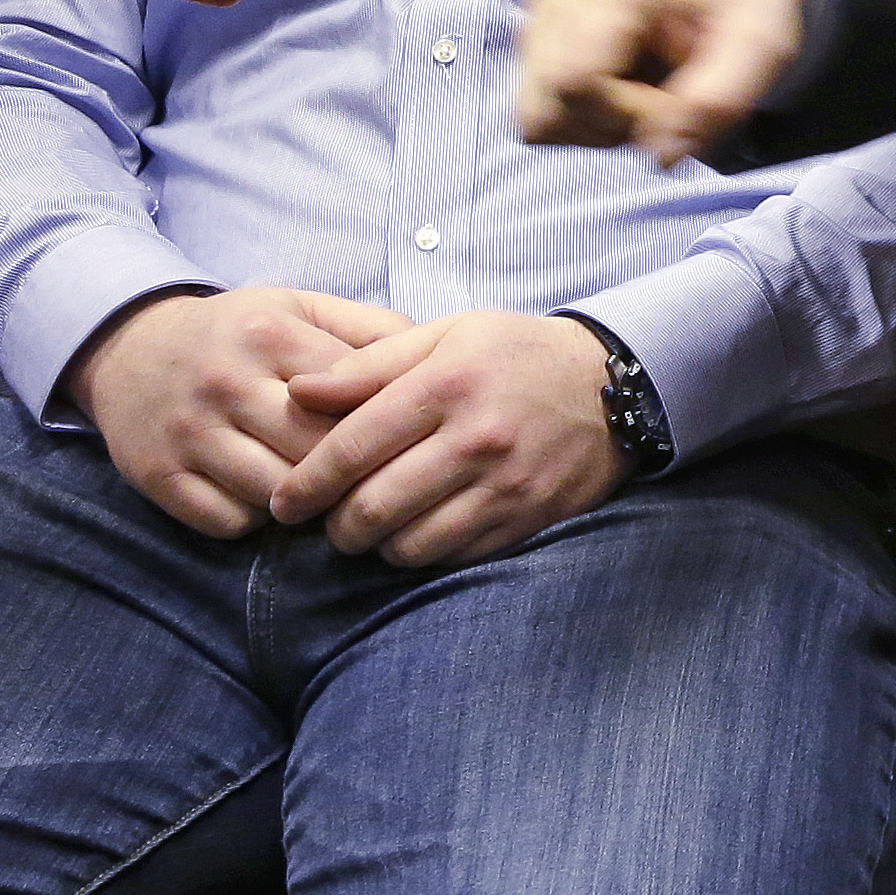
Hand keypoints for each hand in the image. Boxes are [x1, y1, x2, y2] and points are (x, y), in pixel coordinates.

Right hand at [76, 284, 410, 538]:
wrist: (127, 348)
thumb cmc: (235, 333)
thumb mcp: (298, 307)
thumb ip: (367, 329)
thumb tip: (434, 362)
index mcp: (268, 334)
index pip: (348, 397)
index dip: (383, 426)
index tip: (405, 444)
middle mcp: (225, 382)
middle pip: (315, 451)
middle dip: (351, 475)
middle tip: (376, 486)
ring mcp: (187, 432)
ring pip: (273, 494)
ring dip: (306, 505)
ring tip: (327, 500)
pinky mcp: (157, 475)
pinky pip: (225, 522)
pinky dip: (253, 522)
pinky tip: (266, 503)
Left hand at [271, 311, 631, 567]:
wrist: (612, 385)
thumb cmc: (514, 355)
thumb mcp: (443, 337)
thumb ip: (367, 367)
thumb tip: (298, 393)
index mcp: (447, 385)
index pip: (353, 446)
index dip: (306, 483)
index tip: (283, 504)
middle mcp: (476, 438)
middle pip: (374, 507)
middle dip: (335, 526)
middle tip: (328, 521)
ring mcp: (505, 486)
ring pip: (411, 544)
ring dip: (378, 545)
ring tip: (373, 528)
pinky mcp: (526, 519)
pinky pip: (454, 557)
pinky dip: (424, 552)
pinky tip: (419, 530)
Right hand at [515, 0, 810, 165]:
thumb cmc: (743, 5)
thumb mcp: (760, 45)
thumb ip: (718, 101)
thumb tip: (662, 157)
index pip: (575, 82)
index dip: (629, 115)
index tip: (678, 102)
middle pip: (549, 108)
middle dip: (611, 126)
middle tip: (665, 100)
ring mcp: (540, 17)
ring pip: (538, 119)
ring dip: (596, 128)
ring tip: (646, 93)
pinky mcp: (535, 42)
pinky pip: (539, 117)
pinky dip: (583, 122)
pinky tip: (623, 93)